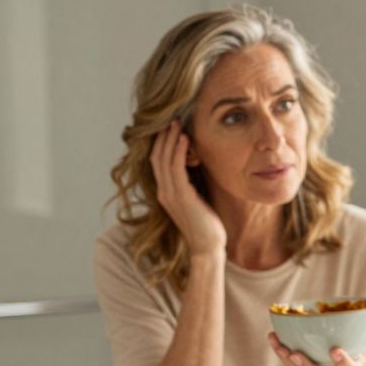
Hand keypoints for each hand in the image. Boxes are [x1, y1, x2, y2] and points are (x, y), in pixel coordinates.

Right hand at [150, 120, 226, 255]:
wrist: (208, 246)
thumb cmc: (207, 223)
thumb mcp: (196, 198)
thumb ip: (191, 182)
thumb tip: (197, 164)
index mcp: (165, 192)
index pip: (157, 162)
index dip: (161, 144)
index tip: (170, 127)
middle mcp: (164, 192)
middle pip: (157, 157)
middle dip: (163, 137)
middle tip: (172, 118)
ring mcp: (170, 194)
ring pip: (164, 160)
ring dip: (170, 140)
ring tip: (177, 123)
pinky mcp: (181, 197)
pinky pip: (176, 169)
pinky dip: (179, 152)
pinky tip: (185, 139)